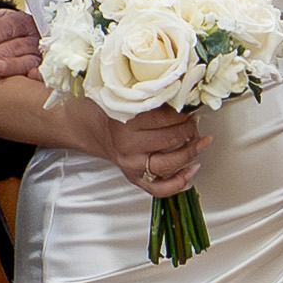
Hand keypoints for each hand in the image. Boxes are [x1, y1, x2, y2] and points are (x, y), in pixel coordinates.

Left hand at [0, 5, 43, 80]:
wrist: (26, 44)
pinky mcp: (46, 73)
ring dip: (10, 65)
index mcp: (19, 22)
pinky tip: (31, 76)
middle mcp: (33, 38)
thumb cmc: (4, 36)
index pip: (1, 28)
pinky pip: (44, 75)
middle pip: (12, 46)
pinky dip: (40, 76)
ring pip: (27, 60)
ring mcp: (41, 57)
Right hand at [76, 100, 210, 199]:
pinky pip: (159, 188)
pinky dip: (179, 182)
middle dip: (190, 129)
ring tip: (202, 141)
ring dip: (191, 152)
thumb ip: (146, 95)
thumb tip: (180, 94)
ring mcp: (131, 165)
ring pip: (169, 164)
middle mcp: (128, 147)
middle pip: (170, 139)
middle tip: (196, 121)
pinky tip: (192, 170)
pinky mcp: (132, 177)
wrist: (80, 126)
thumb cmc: (99, 107)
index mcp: (124, 122)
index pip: (165, 119)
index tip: (191, 107)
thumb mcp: (120, 94)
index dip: (183, 113)